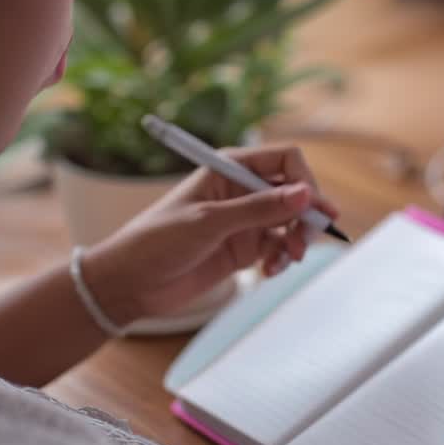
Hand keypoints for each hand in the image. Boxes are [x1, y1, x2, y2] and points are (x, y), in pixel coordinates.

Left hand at [80, 144, 339, 322]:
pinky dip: (282, 258)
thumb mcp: (209, 222)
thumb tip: (304, 194)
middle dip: (306, 214)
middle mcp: (241, 190)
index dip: (304, 180)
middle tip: (307, 239)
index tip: (313, 207)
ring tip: (287, 259)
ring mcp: (244, 220)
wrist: (130, 284)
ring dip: (297, 240)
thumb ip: (258, 209)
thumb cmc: (157, 241)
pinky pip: (278, 247)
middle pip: (294, 191)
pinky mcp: (243, 248)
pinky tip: (270, 271)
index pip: (285, 160)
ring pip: (290, 221)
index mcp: (229, 168)